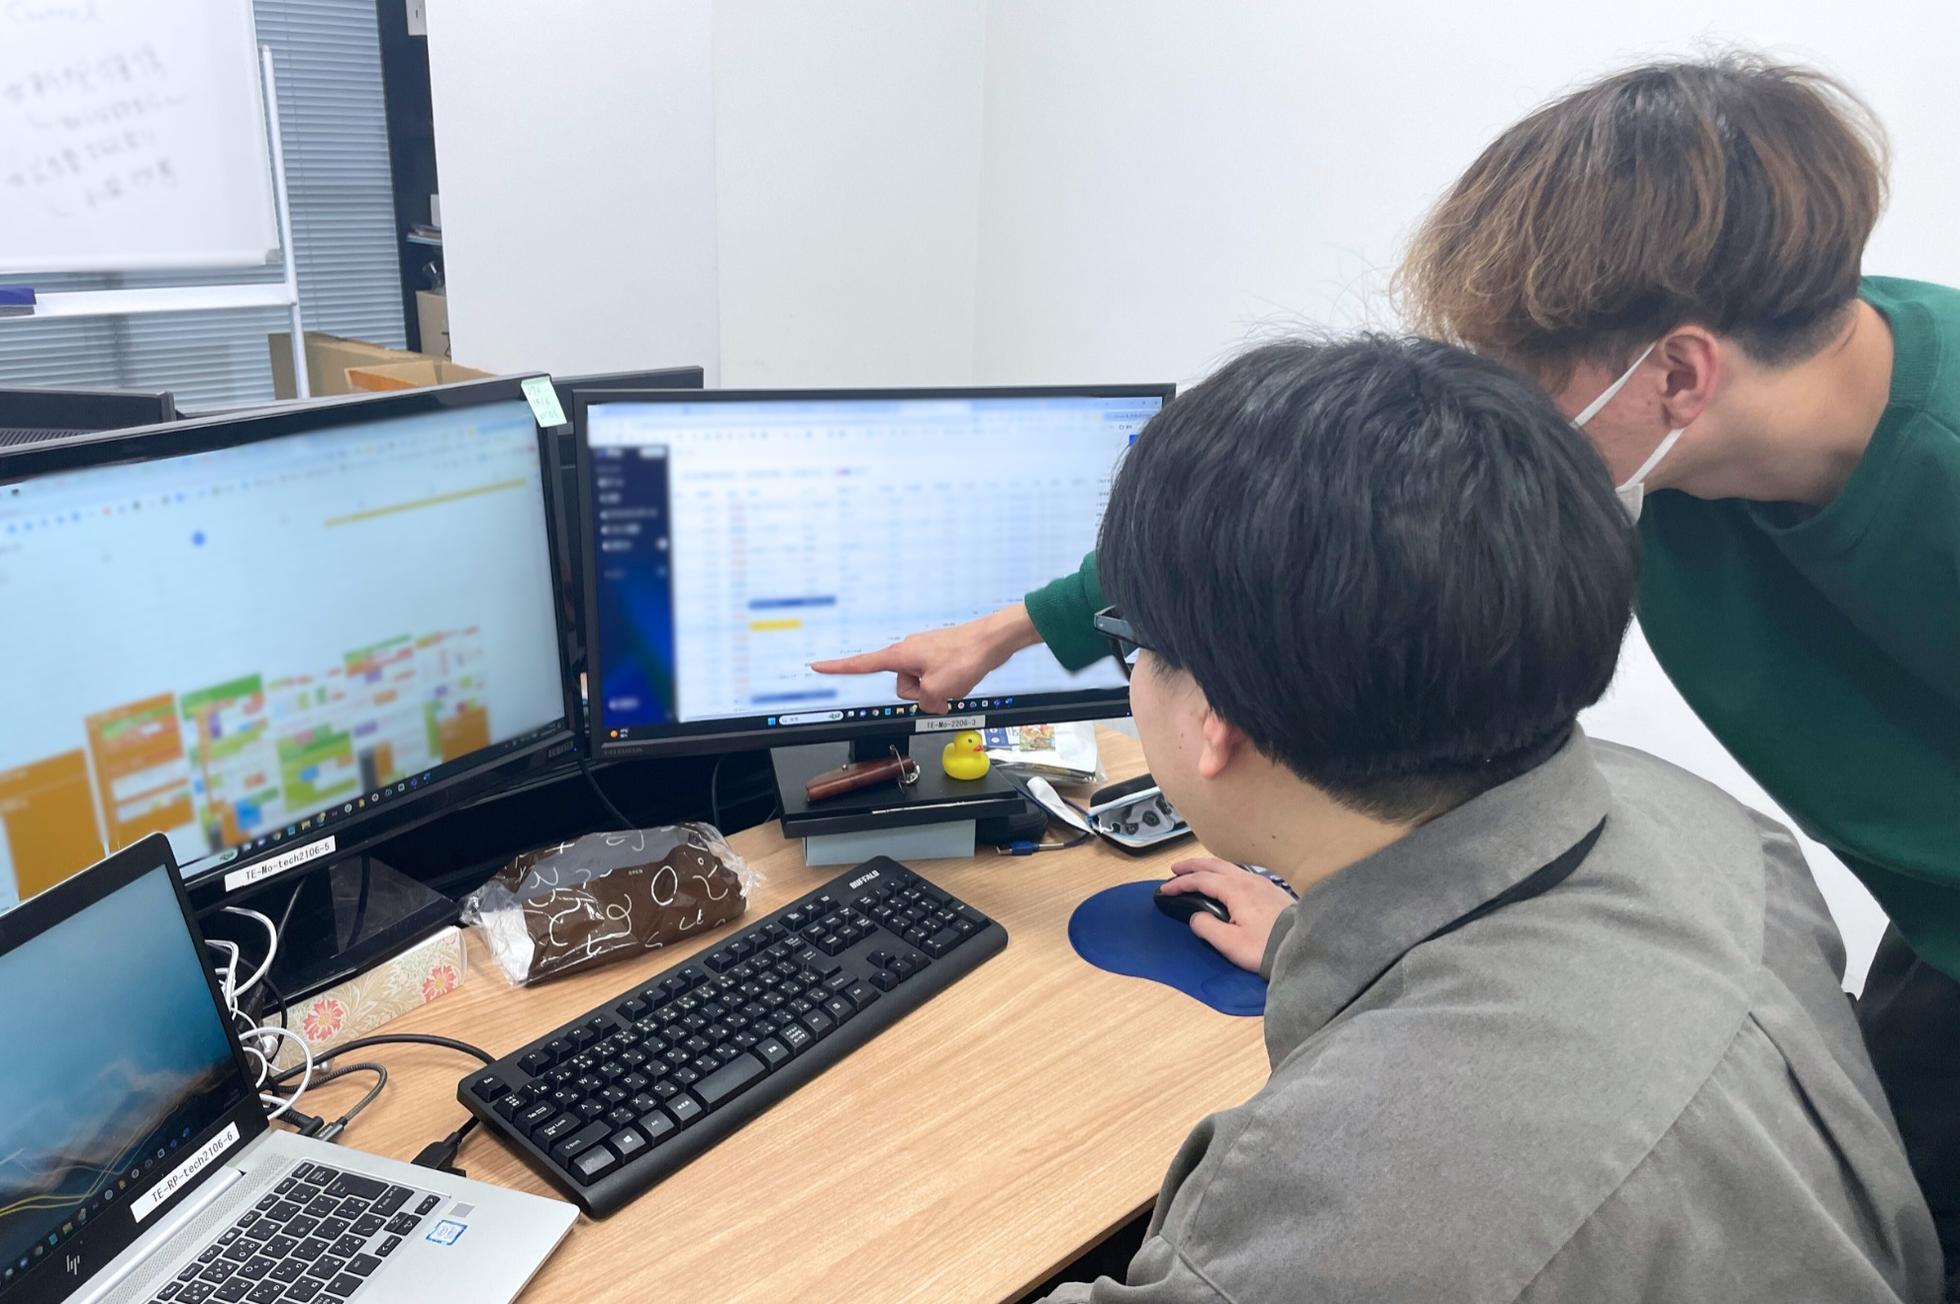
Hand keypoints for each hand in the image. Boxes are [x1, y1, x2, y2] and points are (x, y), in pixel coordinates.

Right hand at [809, 604, 1040, 712]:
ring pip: (920, 685)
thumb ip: (924, 702)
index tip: (817, 666)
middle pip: (901, 686)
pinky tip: (961, 678)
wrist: (992, 640)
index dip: (837, 667)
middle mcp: (909, 651)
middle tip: (942, 686)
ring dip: (937, 690)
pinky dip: (947, 685)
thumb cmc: (966, 655)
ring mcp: (924, 653)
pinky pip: (935, 679)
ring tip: (956, 680)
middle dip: (920, 694)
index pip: (861, 664)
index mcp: (901, 655)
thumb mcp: (939, 689)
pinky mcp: (939, 657)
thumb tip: (930, 701)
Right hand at [1159, 857, 1295, 972]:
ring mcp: (1262, 883)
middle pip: (1214, 865)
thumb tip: (1196, 916)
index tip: (1164, 889)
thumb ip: (1206, 927)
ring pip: (1229, 867)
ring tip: (1196, 872)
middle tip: (1174, 869)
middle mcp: (1249, 880)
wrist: (1304, 949)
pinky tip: (1224, 881)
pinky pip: (1241, 874)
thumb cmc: (1266, 948)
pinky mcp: (1271, 891)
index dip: (1180, 883)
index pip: (1201, 880)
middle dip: (1192, 866)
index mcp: (1236, 890)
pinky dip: (1224, 873)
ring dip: (1208, 868)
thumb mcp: (1229, 943)